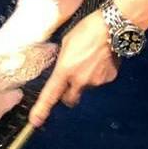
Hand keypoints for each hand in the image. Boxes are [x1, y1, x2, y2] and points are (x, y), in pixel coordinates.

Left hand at [29, 10, 119, 126]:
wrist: (112, 27)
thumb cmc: (86, 30)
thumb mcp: (66, 43)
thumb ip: (63, 61)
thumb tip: (63, 69)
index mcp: (65, 70)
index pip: (50, 95)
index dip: (42, 109)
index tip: (35, 121)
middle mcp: (80, 80)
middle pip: (70, 99)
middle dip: (68, 94)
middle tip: (69, 80)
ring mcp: (96, 81)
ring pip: (86, 87)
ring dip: (85, 79)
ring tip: (89, 59)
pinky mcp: (109, 78)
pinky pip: (99, 80)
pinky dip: (98, 73)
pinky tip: (100, 59)